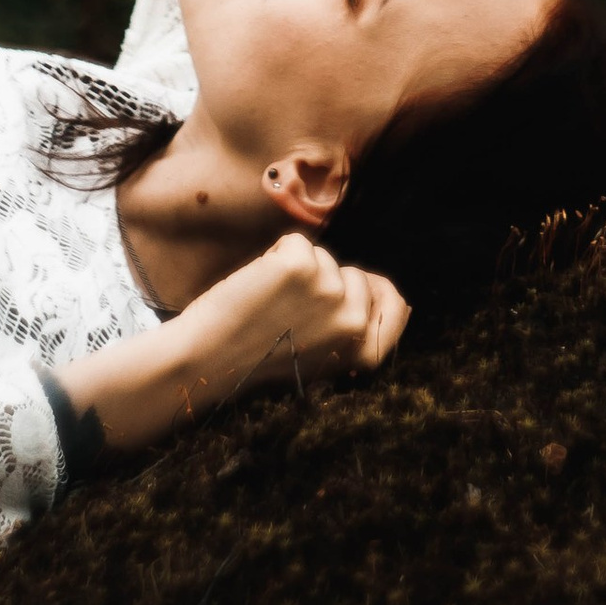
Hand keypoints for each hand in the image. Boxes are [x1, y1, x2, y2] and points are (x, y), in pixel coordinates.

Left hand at [178, 230, 408, 401]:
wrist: (207, 362)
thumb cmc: (260, 360)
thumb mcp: (322, 358)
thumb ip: (353, 329)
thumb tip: (391, 293)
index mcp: (363, 351)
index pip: (398, 308)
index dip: (377, 295)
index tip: (350, 296)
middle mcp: (353, 321)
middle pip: (353, 275)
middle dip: (325, 283)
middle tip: (289, 315)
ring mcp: (328, 290)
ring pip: (322, 257)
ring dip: (296, 271)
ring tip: (269, 305)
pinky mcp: (298, 266)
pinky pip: (295, 242)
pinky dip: (275, 256)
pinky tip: (258, 286)